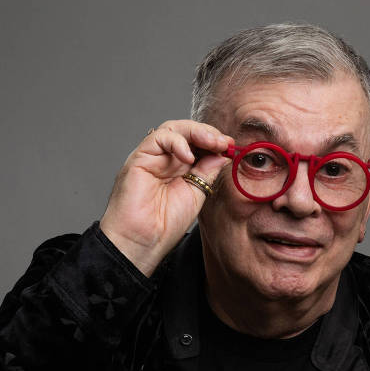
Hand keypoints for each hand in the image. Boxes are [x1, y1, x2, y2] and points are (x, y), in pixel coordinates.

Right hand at [99, 120, 233, 276]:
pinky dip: (177, 142)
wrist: (142, 241)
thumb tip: (221, 153)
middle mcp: (165, 159)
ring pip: (173, 129)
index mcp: (179, 168)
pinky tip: (189, 156)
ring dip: (196, 132)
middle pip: (186, 132)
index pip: (198, 144)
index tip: (230, 146)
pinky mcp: (139, 158)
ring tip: (212, 142)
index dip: (214, 142)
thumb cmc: (164, 225)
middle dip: (208, 134)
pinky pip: (159, 138)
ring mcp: (151, 157)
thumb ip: (207, 172)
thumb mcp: (196, 194)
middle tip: (224, 142)